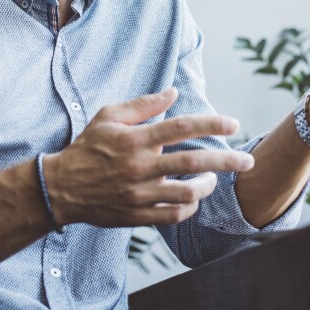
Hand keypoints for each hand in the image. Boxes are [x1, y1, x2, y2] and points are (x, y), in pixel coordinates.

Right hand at [43, 88, 254, 227]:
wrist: (62, 188)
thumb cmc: (88, 146)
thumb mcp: (109, 116)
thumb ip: (143, 104)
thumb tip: (173, 92)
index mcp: (134, 139)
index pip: (180, 128)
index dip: (211, 124)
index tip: (234, 124)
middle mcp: (139, 167)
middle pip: (192, 162)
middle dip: (226, 161)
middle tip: (247, 161)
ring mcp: (138, 194)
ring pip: (186, 194)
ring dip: (207, 187)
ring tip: (215, 179)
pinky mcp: (136, 215)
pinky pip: (172, 216)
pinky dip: (189, 209)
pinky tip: (193, 199)